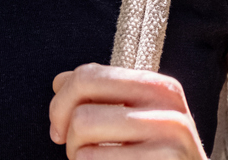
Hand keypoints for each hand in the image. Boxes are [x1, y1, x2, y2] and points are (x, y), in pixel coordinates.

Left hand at [49, 63, 207, 159]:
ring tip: (94, 159)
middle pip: (81, 111)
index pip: (87, 76)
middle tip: (75, 149)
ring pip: (84, 132)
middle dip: (67, 134)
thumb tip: (60, 81)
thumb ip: (100, 94)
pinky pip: (95, 158)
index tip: (59, 127)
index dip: (60, 103)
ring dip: (77, 154)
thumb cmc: (154, 155)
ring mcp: (169, 136)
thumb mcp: (136, 117)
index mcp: (159, 86)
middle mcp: (168, 106)